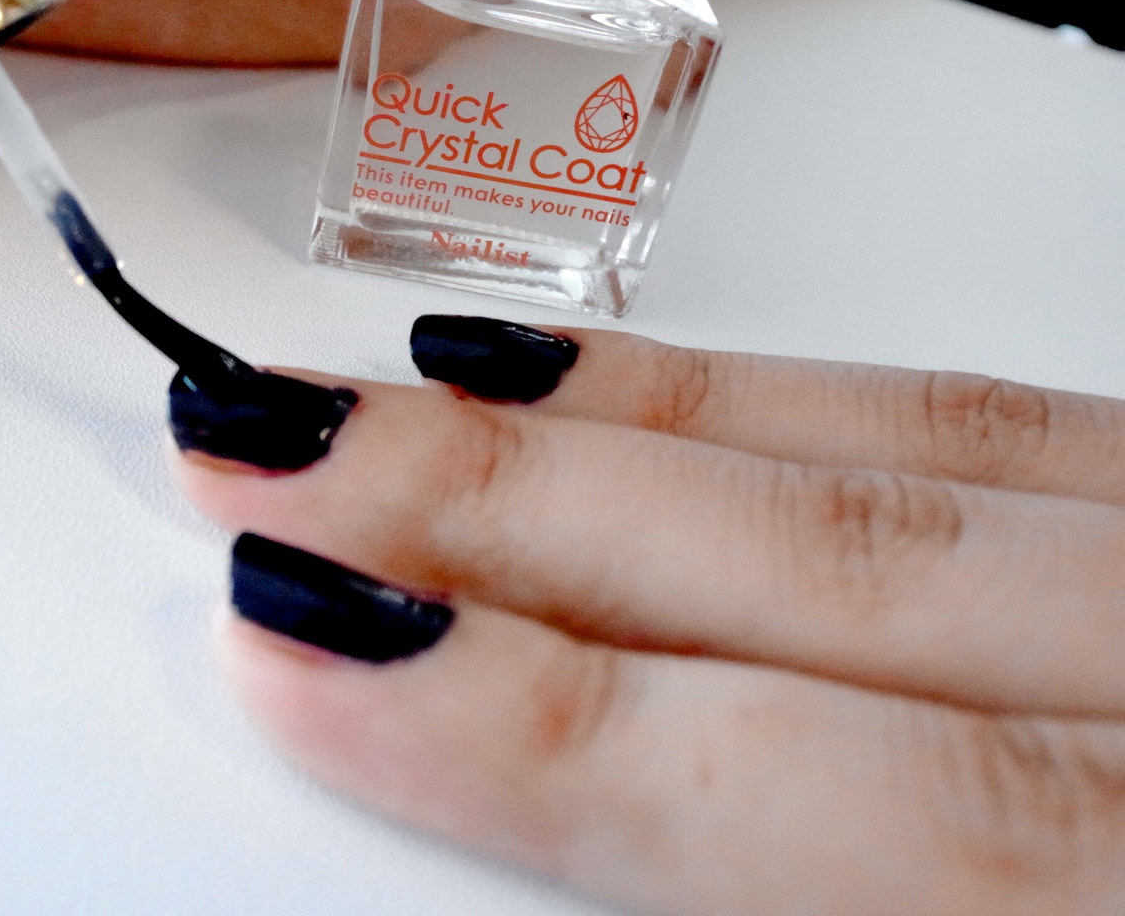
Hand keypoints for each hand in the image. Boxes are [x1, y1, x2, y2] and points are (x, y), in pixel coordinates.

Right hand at [169, 315, 1124, 913]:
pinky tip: (619, 388)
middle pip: (847, 580)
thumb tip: (553, 874)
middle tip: (273, 457)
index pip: (851, 805)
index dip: (543, 729)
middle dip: (511, 517)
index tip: (314, 648)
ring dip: (608, 429)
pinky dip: (771, 393)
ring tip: (390, 396)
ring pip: (898, 460)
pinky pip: (982, 409)